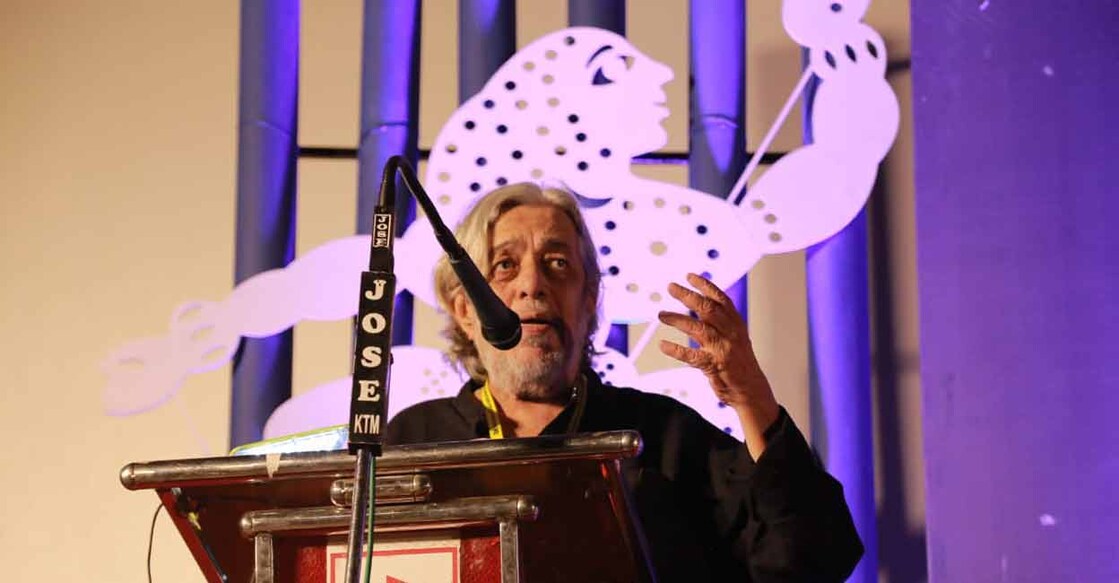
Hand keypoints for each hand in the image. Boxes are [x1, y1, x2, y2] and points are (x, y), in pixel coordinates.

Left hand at [658, 273, 779, 456]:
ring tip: (661, 314)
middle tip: (671, 288)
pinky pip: (692, 356)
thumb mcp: (734, 336)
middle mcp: (731, 333)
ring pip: (699, 329)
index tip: (689, 276)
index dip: (705, 286)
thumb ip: (719, 321)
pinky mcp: (715, 366)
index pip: (721, 299)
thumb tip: (698, 304)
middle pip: (708, 309)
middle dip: (688, 296)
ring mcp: (723, 349)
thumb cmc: (738, 361)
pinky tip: (663, 345)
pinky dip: (676, 350)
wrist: (751, 389)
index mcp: (736, 324)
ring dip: (678, 320)